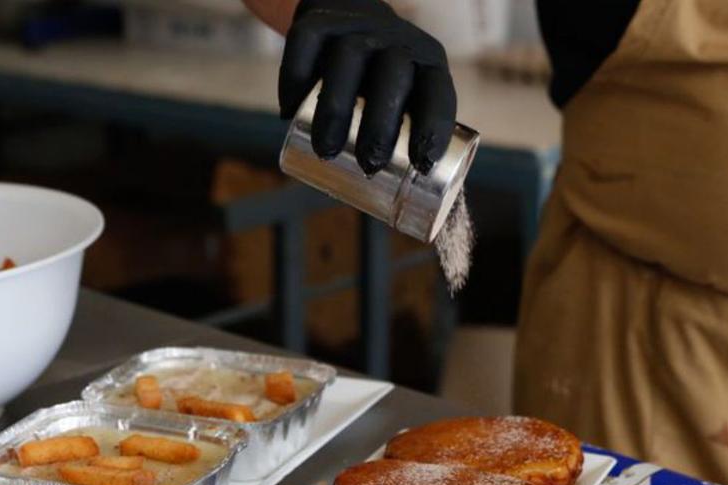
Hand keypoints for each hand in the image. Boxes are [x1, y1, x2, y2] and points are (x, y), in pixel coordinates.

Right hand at [279, 0, 456, 174]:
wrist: (348, 13)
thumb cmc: (383, 81)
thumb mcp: (407, 97)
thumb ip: (406, 142)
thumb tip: (414, 221)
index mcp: (428, 63)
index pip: (438, 91)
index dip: (434, 126)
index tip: (422, 166)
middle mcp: (397, 40)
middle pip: (392, 78)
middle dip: (382, 124)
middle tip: (369, 165)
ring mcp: (357, 26)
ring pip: (347, 62)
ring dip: (336, 108)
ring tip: (326, 151)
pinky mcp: (318, 19)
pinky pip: (304, 45)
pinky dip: (294, 80)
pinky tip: (289, 113)